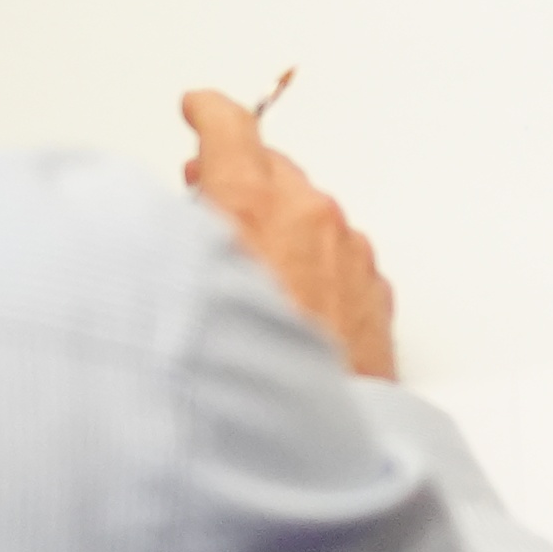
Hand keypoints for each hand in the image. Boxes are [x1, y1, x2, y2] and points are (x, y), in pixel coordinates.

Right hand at [181, 90, 400, 379]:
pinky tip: (289, 299)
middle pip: (275, 174)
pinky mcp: (375, 295)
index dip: (210, 115)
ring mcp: (352, 257)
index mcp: (258, 207)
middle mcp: (313, 220)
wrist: (299, 444)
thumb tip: (188, 210)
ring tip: (245, 262)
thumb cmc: (234, 374)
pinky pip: (339, 258)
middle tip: (205, 191)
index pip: (231, 133)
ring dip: (280, 225)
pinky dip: (314, 262)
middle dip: (242, 178)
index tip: (198, 106)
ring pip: (310, 218)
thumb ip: (185, 234)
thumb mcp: (177, 288)